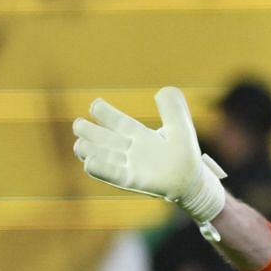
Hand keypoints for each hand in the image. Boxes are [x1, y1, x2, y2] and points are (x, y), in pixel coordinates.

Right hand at [72, 87, 227, 227]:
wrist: (191, 181)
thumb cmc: (184, 154)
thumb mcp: (180, 128)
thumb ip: (173, 109)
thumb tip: (164, 90)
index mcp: (138, 135)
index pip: (118, 122)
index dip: (106, 114)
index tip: (95, 105)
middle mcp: (129, 150)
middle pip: (104, 139)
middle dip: (90, 132)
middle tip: (79, 124)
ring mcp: (129, 166)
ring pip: (104, 157)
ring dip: (90, 151)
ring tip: (80, 144)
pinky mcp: (133, 181)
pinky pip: (115, 175)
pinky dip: (102, 170)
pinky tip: (89, 164)